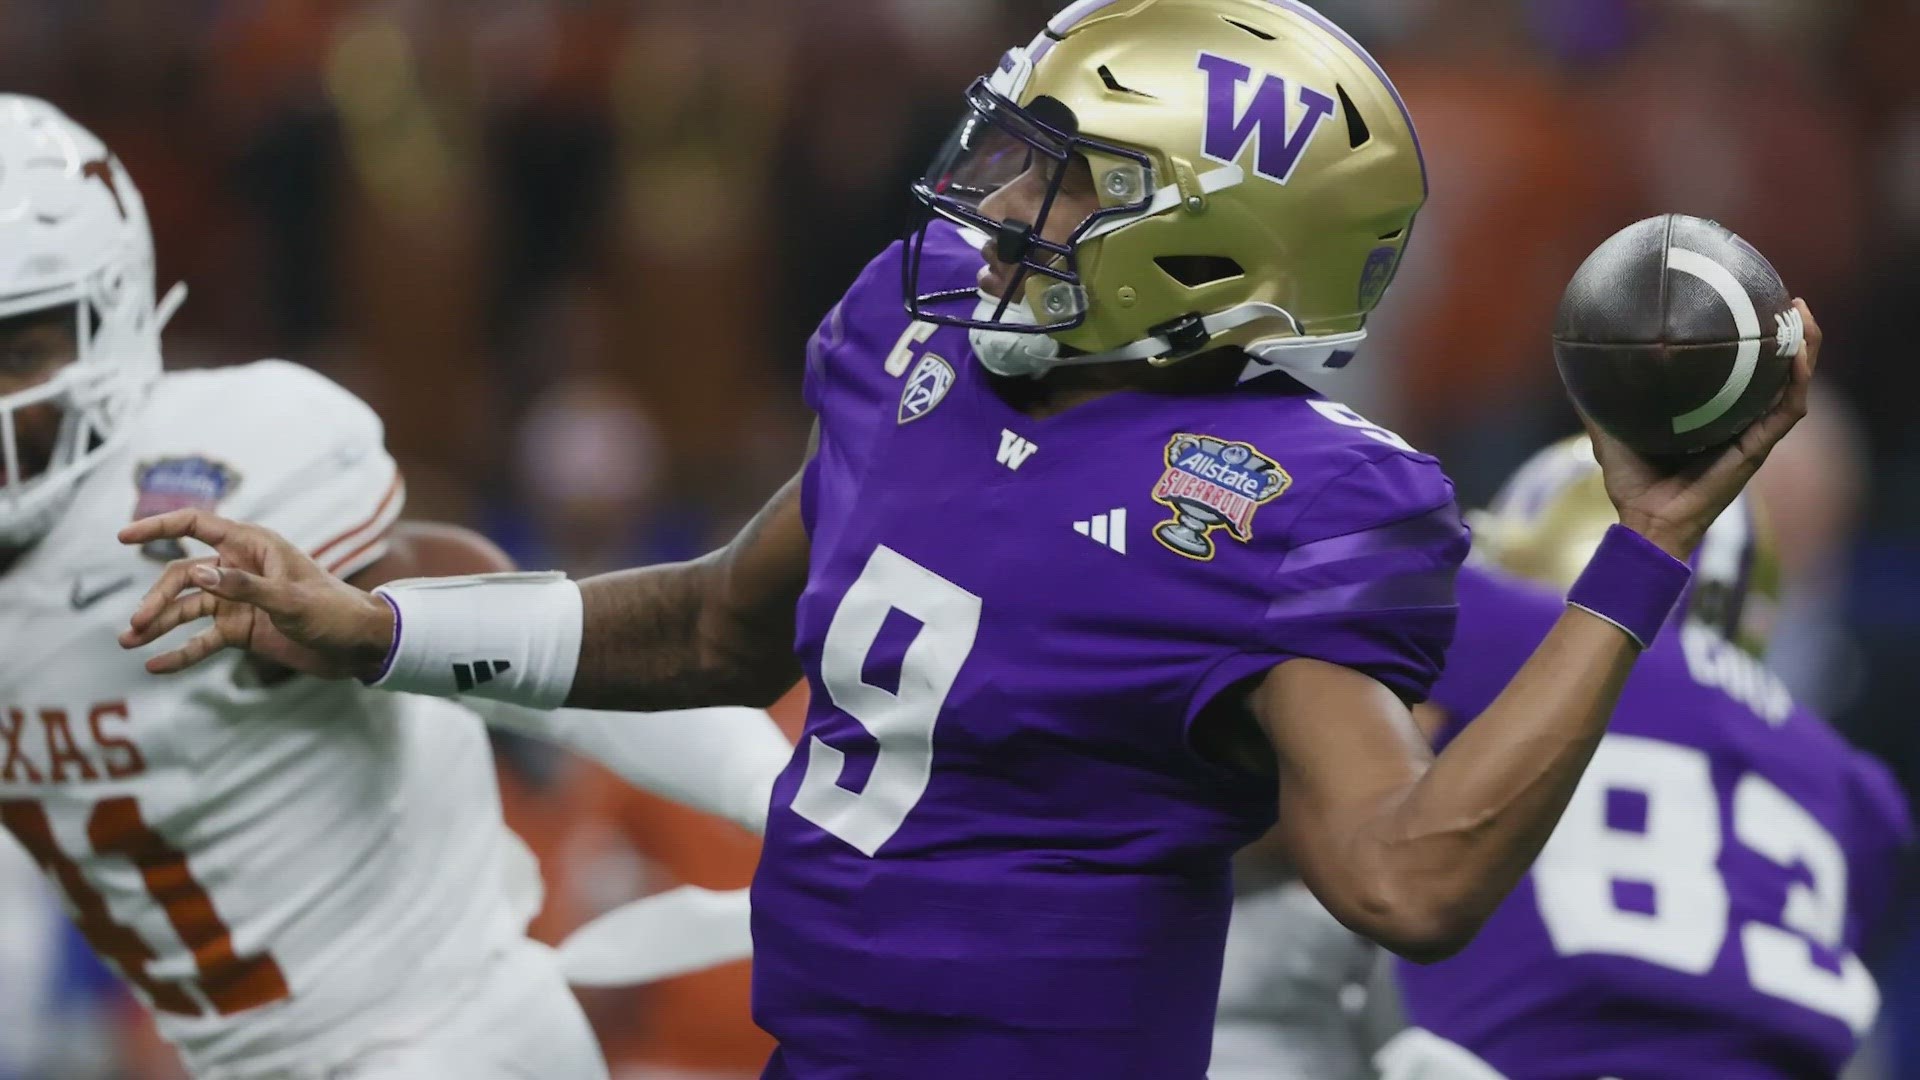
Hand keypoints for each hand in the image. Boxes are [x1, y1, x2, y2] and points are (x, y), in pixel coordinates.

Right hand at [117, 510, 395, 678]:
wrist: (358, 646)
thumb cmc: (334, 611)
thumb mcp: (291, 600)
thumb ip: (246, 588)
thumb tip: (199, 575)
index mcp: (253, 546)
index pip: (197, 526)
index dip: (160, 526)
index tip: (123, 537)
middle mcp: (240, 569)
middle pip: (184, 576)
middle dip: (157, 598)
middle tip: (136, 625)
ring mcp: (238, 600)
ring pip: (187, 608)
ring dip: (159, 624)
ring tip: (128, 642)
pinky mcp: (241, 629)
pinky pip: (203, 639)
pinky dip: (180, 652)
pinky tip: (155, 666)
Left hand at [1586, 299, 1820, 560]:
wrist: (1644, 524)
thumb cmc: (1631, 484)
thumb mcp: (1608, 430)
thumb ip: (1595, 400)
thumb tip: (1571, 363)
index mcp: (1716, 415)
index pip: (1743, 371)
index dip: (1753, 340)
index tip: (1752, 302)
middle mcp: (1741, 422)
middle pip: (1777, 372)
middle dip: (1791, 334)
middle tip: (1789, 300)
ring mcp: (1753, 436)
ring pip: (1792, 385)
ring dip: (1806, 348)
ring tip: (1802, 313)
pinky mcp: (1757, 450)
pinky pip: (1786, 411)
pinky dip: (1796, 381)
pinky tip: (1797, 353)